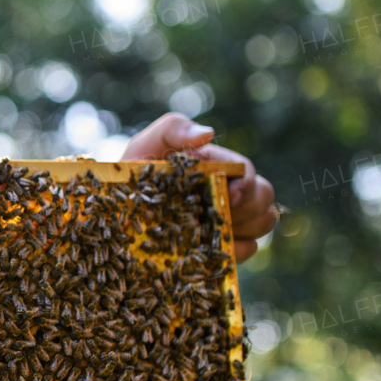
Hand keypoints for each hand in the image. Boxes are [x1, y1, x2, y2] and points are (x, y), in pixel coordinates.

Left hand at [122, 113, 275, 262]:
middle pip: (265, 197)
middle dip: (250, 207)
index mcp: (217, 166)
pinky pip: (245, 251)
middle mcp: (227, 191)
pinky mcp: (218, 247)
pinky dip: (233, 251)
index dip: (246, 185)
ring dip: (246, 229)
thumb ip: (173, 128)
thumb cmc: (131, 174)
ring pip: (263, 224)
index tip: (229, 196)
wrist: (115, 214)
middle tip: (221, 214)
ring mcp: (225, 220)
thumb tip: (208, 134)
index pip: (247, 171)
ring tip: (212, 230)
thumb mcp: (146, 146)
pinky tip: (207, 249)